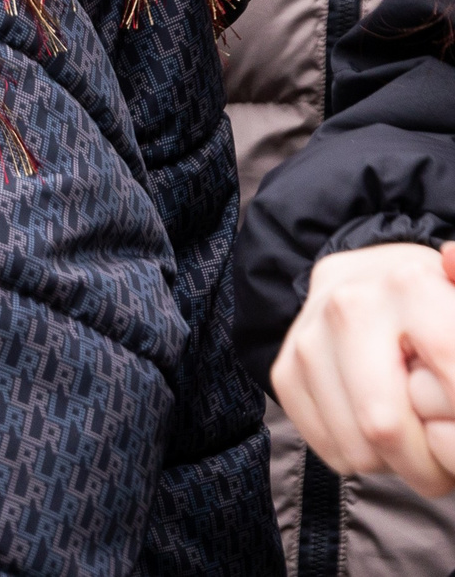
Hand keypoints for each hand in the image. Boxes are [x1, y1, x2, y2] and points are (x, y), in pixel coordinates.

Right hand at [274, 241, 454, 494]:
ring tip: (419, 437)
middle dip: (427, 465)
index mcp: (407, 284)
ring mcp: (308, 339)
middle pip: (383, 425)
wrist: (372, 281)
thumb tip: (454, 259)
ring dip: (398, 464)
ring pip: (356, 448)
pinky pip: (329, 448)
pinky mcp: (286, 370)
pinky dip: (365, 458)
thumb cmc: (439, 303)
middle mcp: (347, 306)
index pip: (446, 382)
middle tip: (448, 462)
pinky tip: (383, 428)